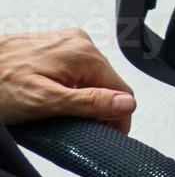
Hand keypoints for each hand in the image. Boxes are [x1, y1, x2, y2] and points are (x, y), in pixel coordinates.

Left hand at [0, 29, 137, 131]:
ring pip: (90, 78)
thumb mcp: (46, 102)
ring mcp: (65, 42)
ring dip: (80, 98)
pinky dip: (66, 88)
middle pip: (107, 84)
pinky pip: (74, 71)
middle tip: (72, 125)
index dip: (116, 118)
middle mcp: (78, 42)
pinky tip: (47, 96)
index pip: (122, 91)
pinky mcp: (52, 47)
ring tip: (53, 110)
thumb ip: (90, 102)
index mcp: (84, 53)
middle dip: (96, 107)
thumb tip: (127, 104)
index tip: (104, 134)